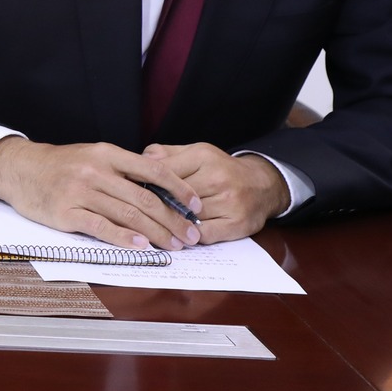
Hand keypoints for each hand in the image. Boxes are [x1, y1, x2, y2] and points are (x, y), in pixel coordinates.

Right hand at [0, 138, 203, 250]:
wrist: (19, 169)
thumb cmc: (60, 165)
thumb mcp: (92, 156)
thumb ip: (122, 169)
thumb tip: (159, 189)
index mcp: (106, 154)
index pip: (152, 170)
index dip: (179, 188)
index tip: (196, 205)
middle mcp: (96, 171)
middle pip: (144, 198)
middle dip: (173, 219)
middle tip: (191, 235)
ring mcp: (80, 192)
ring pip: (128, 215)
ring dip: (156, 233)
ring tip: (174, 245)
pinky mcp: (66, 213)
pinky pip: (101, 227)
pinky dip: (124, 239)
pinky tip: (142, 247)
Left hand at [144, 142, 290, 242]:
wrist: (263, 184)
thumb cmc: (221, 169)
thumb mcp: (195, 153)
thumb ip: (167, 154)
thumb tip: (141, 159)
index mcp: (203, 157)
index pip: (164, 172)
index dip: (144, 183)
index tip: (128, 192)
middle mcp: (218, 178)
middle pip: (174, 197)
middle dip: (154, 206)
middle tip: (136, 213)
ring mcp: (230, 202)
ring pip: (188, 218)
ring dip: (170, 224)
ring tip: (154, 226)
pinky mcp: (238, 224)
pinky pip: (205, 235)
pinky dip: (190, 237)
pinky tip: (180, 235)